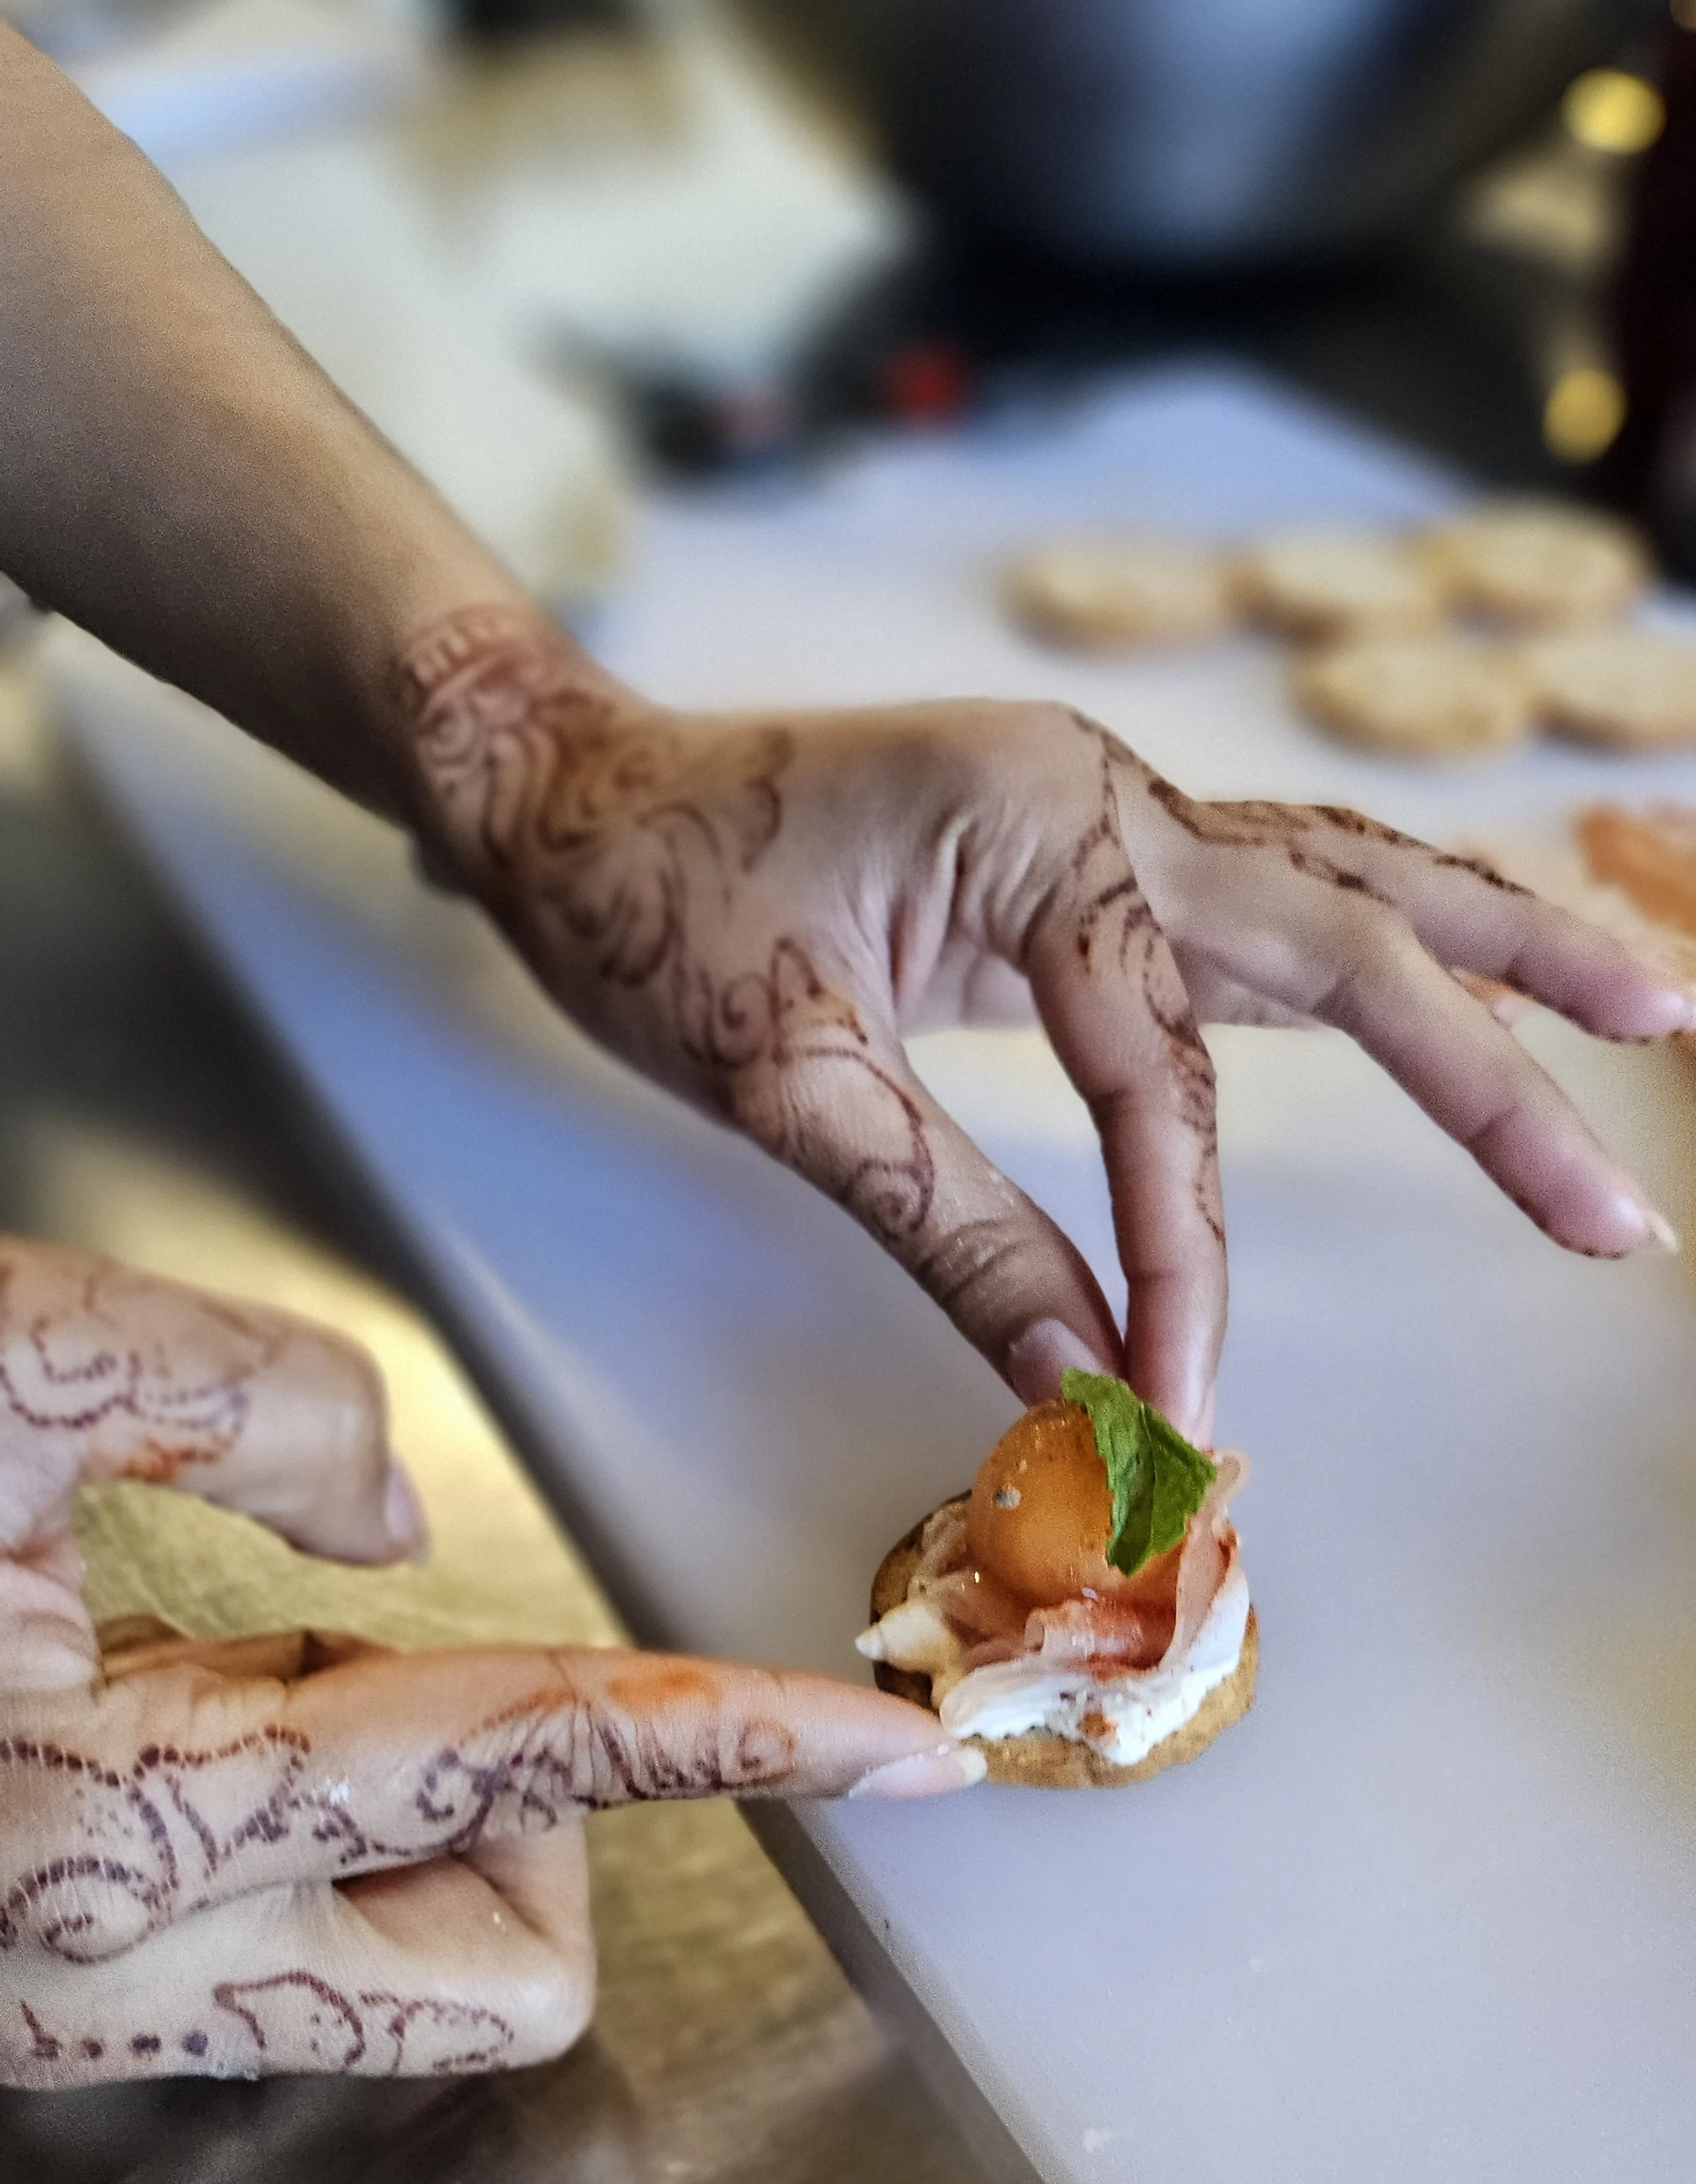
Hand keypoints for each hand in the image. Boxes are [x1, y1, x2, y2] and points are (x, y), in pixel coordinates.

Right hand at [0, 1240, 972, 2090]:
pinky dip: (285, 1813)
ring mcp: (67, 2014)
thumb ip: (238, 1397)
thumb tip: (391, 1509)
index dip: (745, 1736)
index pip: (528, 1755)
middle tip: (375, 1664)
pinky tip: (158, 1700)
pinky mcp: (39, 2000)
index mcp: (103, 1821)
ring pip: (388, 1964)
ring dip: (387, 1808)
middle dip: (522, 1825)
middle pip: (504, 1977)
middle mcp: (99, 1970)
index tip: (907, 1747)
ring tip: (215, 1666)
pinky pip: (272, 1936)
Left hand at [400, 607, 1694, 1439]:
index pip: (1167, 1082)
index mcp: (1039, 836)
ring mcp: (1112, 813)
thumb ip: (949, 1229)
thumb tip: (1085, 1381)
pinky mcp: (1094, 853)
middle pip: (1353, 942)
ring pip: (1351, 885)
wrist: (562, 787)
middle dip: (1497, 1080)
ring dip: (1500, 960)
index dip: (1185, 1254)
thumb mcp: (783, 1081)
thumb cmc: (643, 904)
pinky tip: (1475, 977)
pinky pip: (1279, 893)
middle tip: (1614, 1210)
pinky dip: (1392, 938)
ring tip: (1650, 1012)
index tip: (1179, 1396)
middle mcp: (1108, 799)